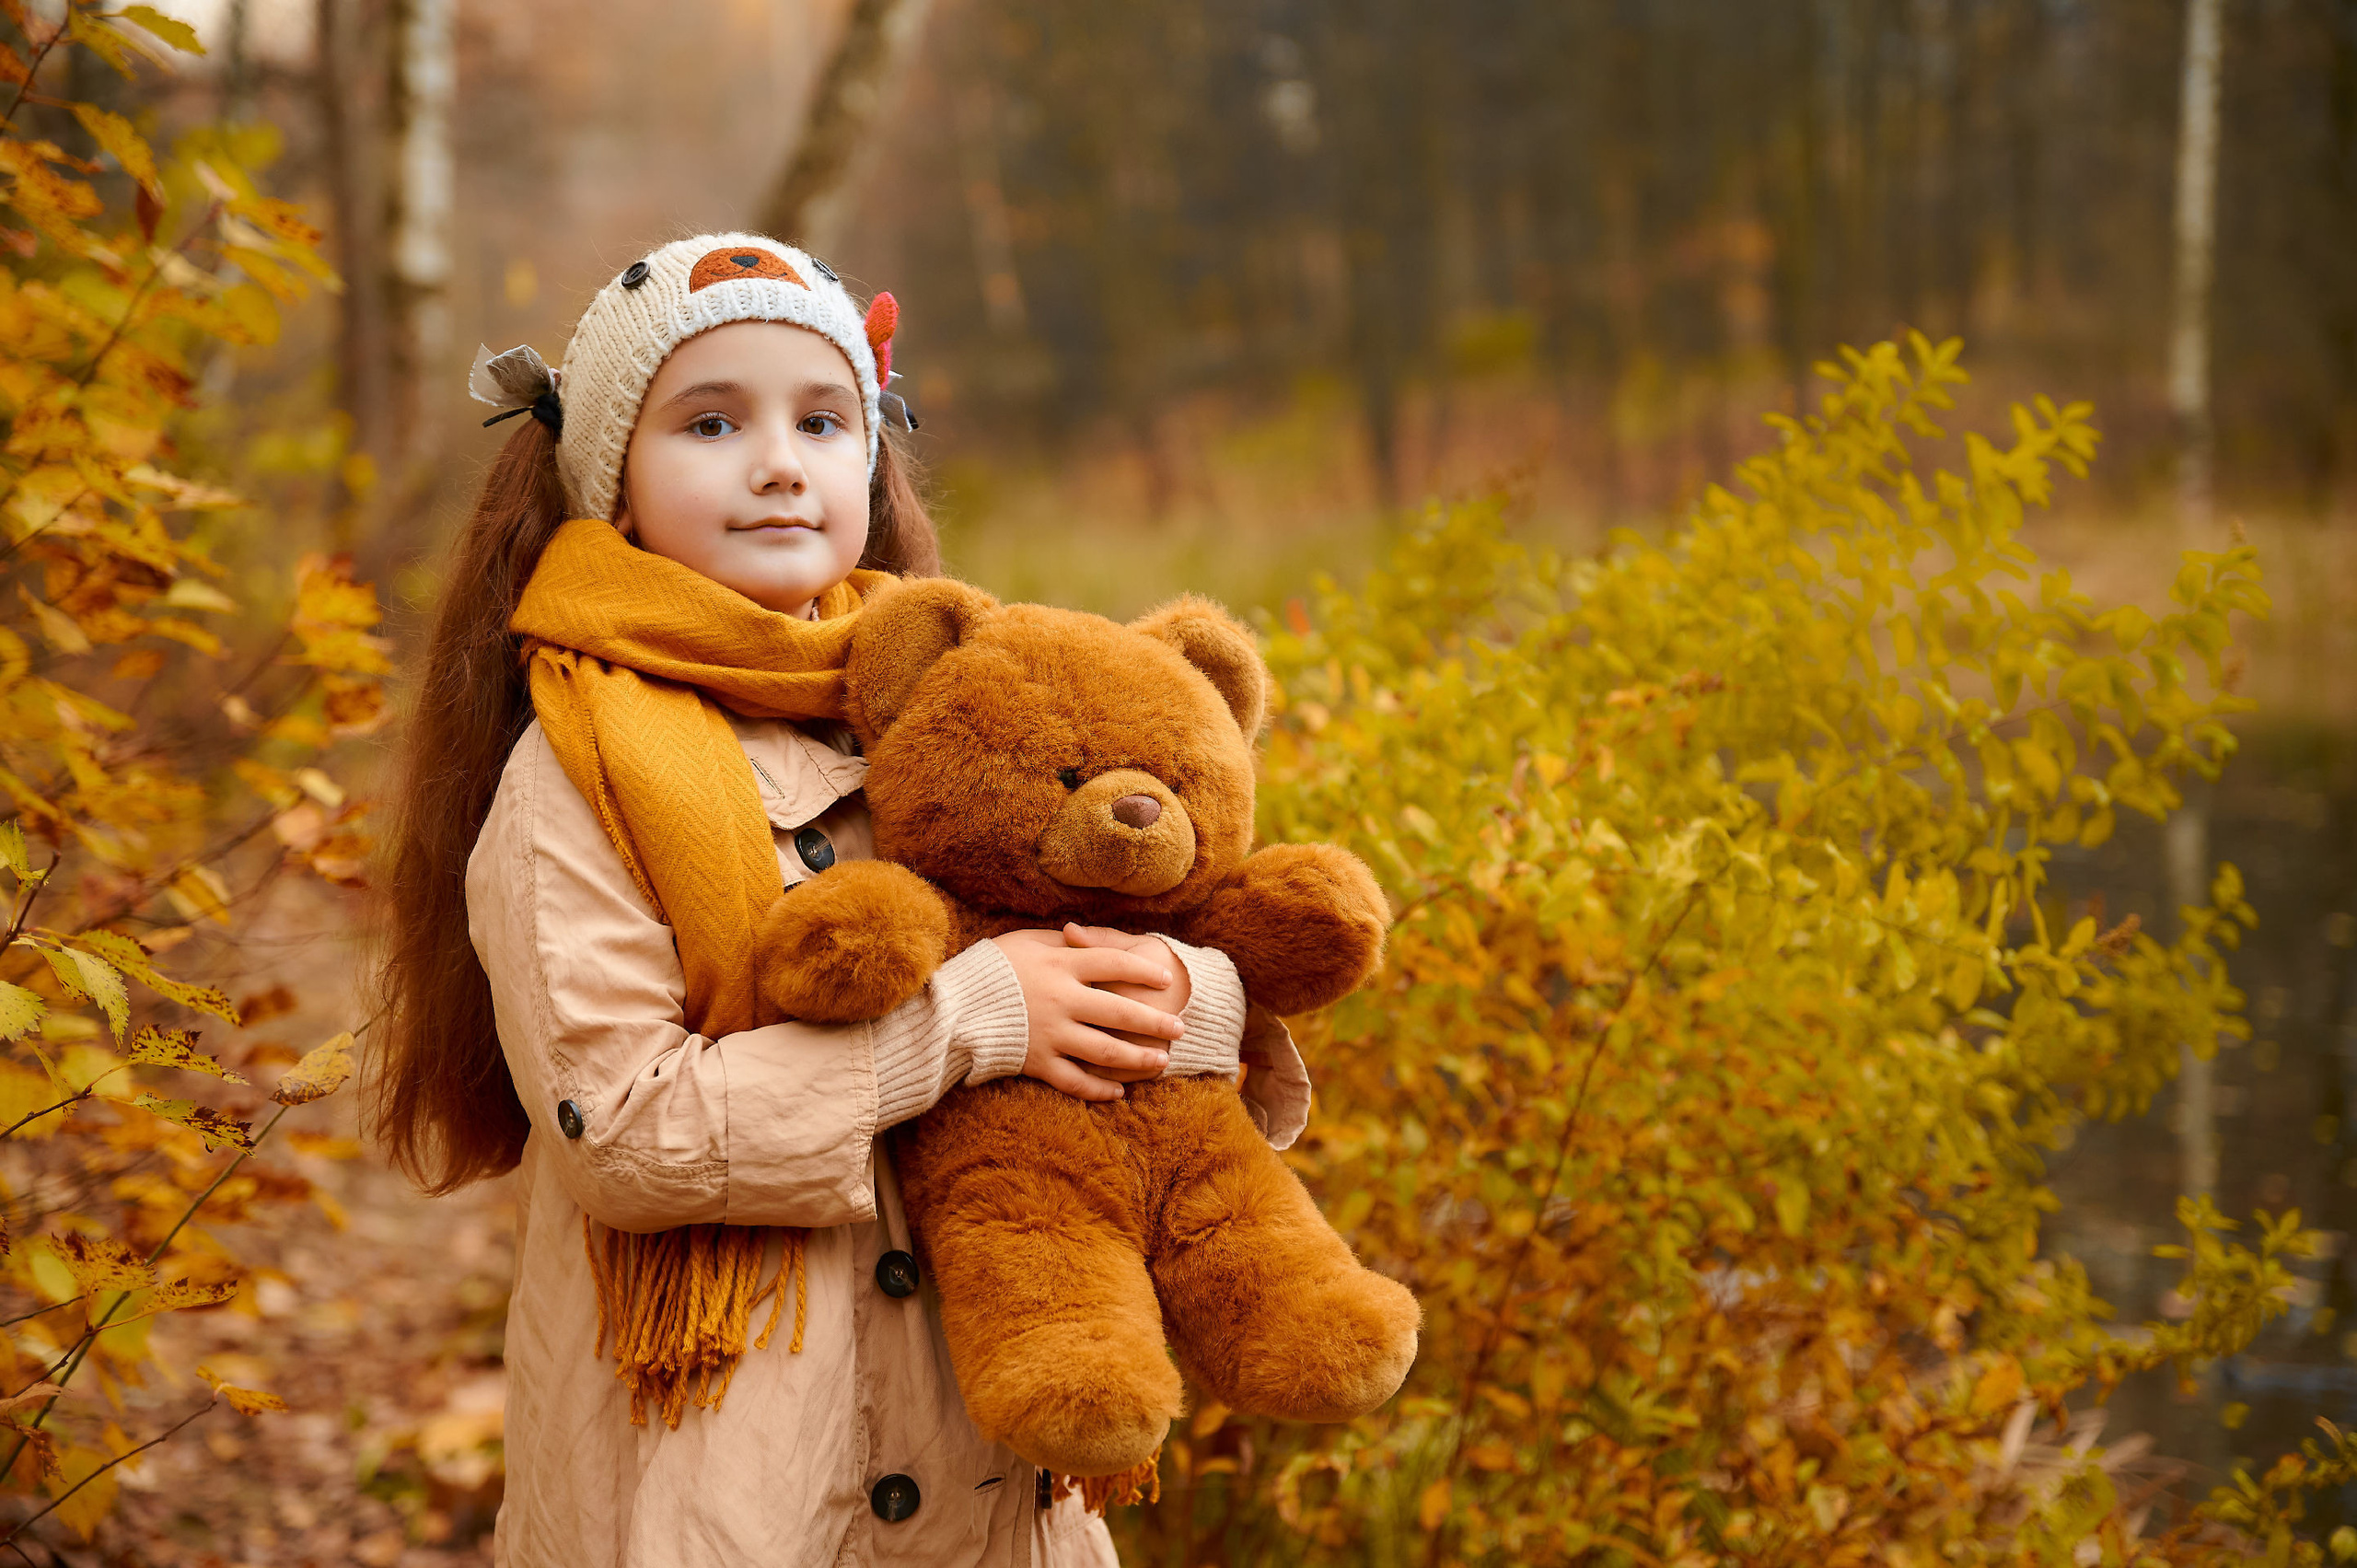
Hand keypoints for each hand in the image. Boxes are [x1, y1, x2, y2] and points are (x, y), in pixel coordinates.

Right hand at [992, 927, 1184, 1101]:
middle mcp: (1062, 1000)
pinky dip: (1098, 1089)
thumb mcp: (1025, 941)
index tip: (1166, 980)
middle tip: (1181, 1028)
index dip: (1143, 972)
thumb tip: (1086, 936)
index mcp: (1061, 964)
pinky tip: (1119, 1092)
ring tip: (1162, 1061)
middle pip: (1120, 1011)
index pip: (1114, 964)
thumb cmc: (990, 967)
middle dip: (1155, 1021)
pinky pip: (1075, 1080)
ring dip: (1138, 1057)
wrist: (951, 1006)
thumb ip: (1061, 942)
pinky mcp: (1037, 1061)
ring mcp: (1051, 1034)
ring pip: (1105, 1050)